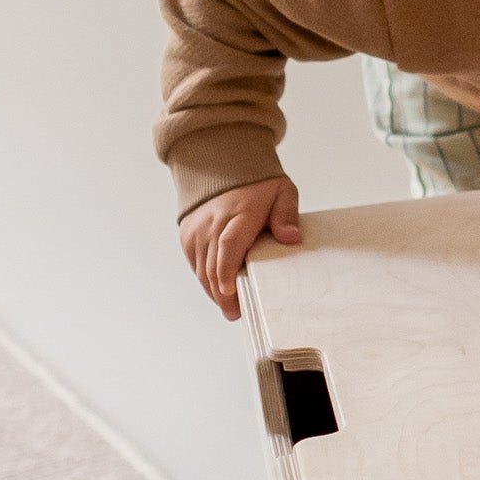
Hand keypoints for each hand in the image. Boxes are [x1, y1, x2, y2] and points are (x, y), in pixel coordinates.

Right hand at [179, 176, 300, 320]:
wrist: (224, 166)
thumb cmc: (258, 185)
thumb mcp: (282, 192)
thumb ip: (286, 214)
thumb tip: (290, 237)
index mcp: (239, 212)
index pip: (229, 245)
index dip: (227, 271)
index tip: (229, 292)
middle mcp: (213, 222)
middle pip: (213, 264)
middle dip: (222, 294)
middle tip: (236, 314)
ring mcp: (197, 229)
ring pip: (201, 268)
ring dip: (214, 291)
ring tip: (230, 309)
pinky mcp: (188, 235)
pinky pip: (195, 263)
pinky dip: (206, 279)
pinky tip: (220, 292)